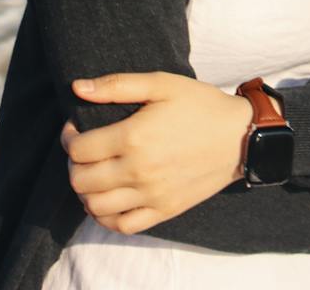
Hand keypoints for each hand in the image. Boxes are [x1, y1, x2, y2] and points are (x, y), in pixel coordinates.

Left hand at [60, 71, 254, 233]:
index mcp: (134, 137)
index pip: (79, 149)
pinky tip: (107, 199)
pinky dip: (106, 216)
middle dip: (73, 164)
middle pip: (81, 180)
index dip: (68, 139)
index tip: (75, 130)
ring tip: (93, 174)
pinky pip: (122, 225)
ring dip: (85, 191)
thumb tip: (77, 88)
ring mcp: (152, 194)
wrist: (240, 136)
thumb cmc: (200, 105)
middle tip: (83, 152)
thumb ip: (117, 85)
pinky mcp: (164, 210)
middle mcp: (139, 170)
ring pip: (96, 206)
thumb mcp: (161, 83)